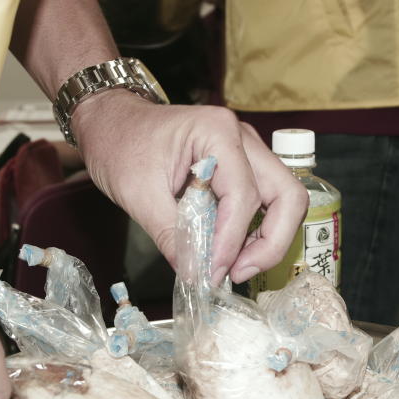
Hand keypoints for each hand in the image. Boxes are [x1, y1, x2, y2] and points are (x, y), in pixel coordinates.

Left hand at [72, 91, 307, 283]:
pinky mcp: (243, 168)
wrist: (112, 123)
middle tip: (238, 272)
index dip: (231, 240)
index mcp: (217, 133)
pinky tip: (229, 252)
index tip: (212, 272)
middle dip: (271, 242)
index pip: (243, 195)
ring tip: (233, 267)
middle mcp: (243, 138)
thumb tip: (196, 275)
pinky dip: (255, 232)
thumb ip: (171, 235)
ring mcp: (248, 152)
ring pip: (285, 200)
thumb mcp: (138, 194)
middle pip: (287, 195)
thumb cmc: (120, 145)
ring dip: (268, 239)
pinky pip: (266, 203)